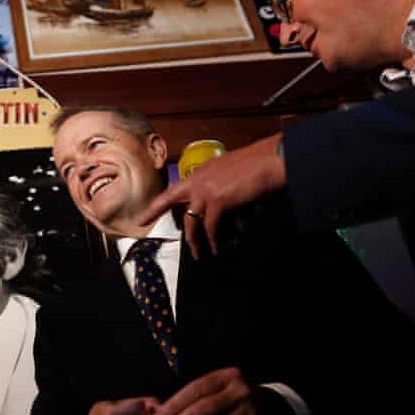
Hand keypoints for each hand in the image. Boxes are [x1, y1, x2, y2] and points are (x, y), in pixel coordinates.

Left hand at [135, 368, 259, 414]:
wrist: (272, 409)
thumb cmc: (231, 398)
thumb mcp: (216, 389)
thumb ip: (189, 398)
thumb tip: (155, 411)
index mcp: (228, 376)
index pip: (196, 389)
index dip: (174, 404)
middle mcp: (241, 392)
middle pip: (203, 409)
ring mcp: (250, 414)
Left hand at [139, 134, 286, 259]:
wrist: (271, 160)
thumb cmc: (258, 165)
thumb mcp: (230, 171)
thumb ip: (219, 186)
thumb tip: (219, 209)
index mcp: (200, 172)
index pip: (172, 191)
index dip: (156, 207)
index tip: (142, 219)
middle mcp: (198, 180)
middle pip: (171, 203)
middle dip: (162, 219)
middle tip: (158, 233)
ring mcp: (205, 191)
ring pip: (192, 223)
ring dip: (196, 241)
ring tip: (199, 254)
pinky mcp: (217, 201)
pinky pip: (211, 227)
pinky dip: (214, 240)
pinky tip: (216, 248)